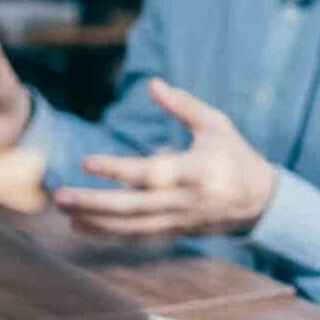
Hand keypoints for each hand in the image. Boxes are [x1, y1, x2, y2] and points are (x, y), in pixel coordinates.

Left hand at [51, 80, 275, 237]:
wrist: (260, 202)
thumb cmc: (235, 155)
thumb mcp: (216, 124)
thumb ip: (183, 105)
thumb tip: (152, 84)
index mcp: (196, 172)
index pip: (150, 173)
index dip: (117, 169)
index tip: (86, 161)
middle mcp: (184, 201)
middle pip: (132, 206)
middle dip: (94, 202)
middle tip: (60, 196)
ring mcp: (178, 221)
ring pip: (130, 226)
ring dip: (94, 220)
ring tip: (62, 210)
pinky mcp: (173, 232)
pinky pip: (135, 235)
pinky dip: (106, 233)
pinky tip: (80, 226)